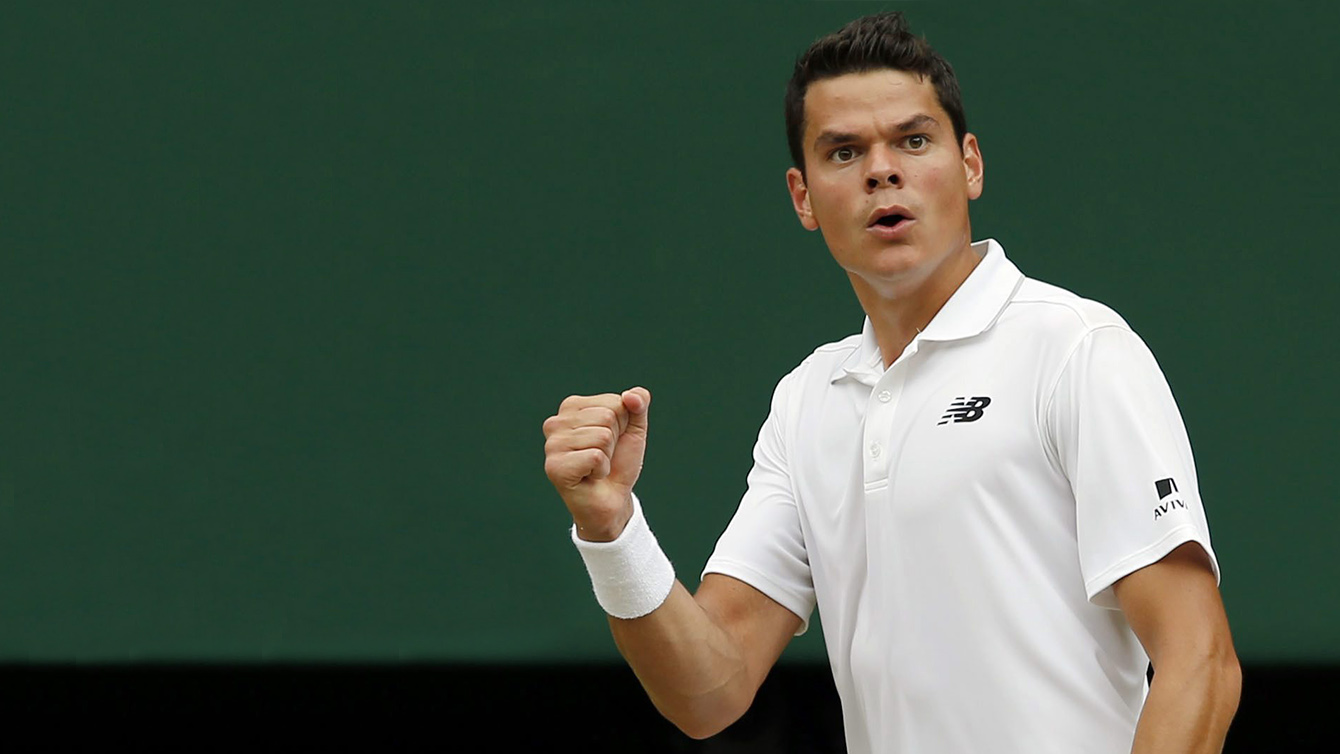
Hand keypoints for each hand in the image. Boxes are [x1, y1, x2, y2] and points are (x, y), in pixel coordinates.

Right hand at [543, 387, 650, 540]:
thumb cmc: (618, 462)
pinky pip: (596, 456)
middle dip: (615, 440)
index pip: (614, 401)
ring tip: (596, 467)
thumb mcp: (634, 428)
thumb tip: (630, 396)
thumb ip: (638, 403)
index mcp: (571, 407)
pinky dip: (602, 470)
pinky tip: (591, 477)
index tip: (610, 441)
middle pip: (607, 417)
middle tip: (603, 456)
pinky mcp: (555, 467)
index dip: (622, 424)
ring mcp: (552, 446)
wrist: (612, 499)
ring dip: (608, 456)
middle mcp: (555, 423)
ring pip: (602, 437)